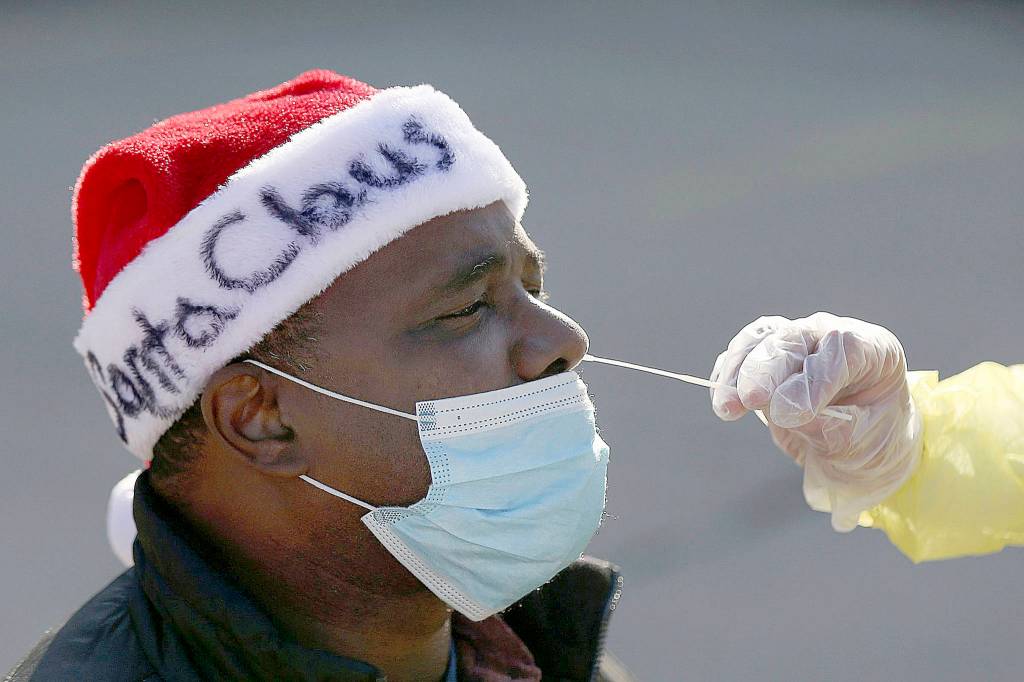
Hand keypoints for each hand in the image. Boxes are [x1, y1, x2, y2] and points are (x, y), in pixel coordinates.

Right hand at [709, 312, 921, 530]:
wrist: (859, 450)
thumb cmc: (870, 442)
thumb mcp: (862, 443)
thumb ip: (827, 426)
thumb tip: (782, 410)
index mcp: (872, 350)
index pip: (842, 348)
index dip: (814, 376)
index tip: (790, 412)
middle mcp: (830, 337)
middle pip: (793, 339)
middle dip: (767, 369)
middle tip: (751, 399)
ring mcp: (796, 344)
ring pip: (760, 340)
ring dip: (739, 372)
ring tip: (727, 407)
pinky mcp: (766, 360)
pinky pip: (741, 356)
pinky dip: (727, 376)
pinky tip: (722, 401)